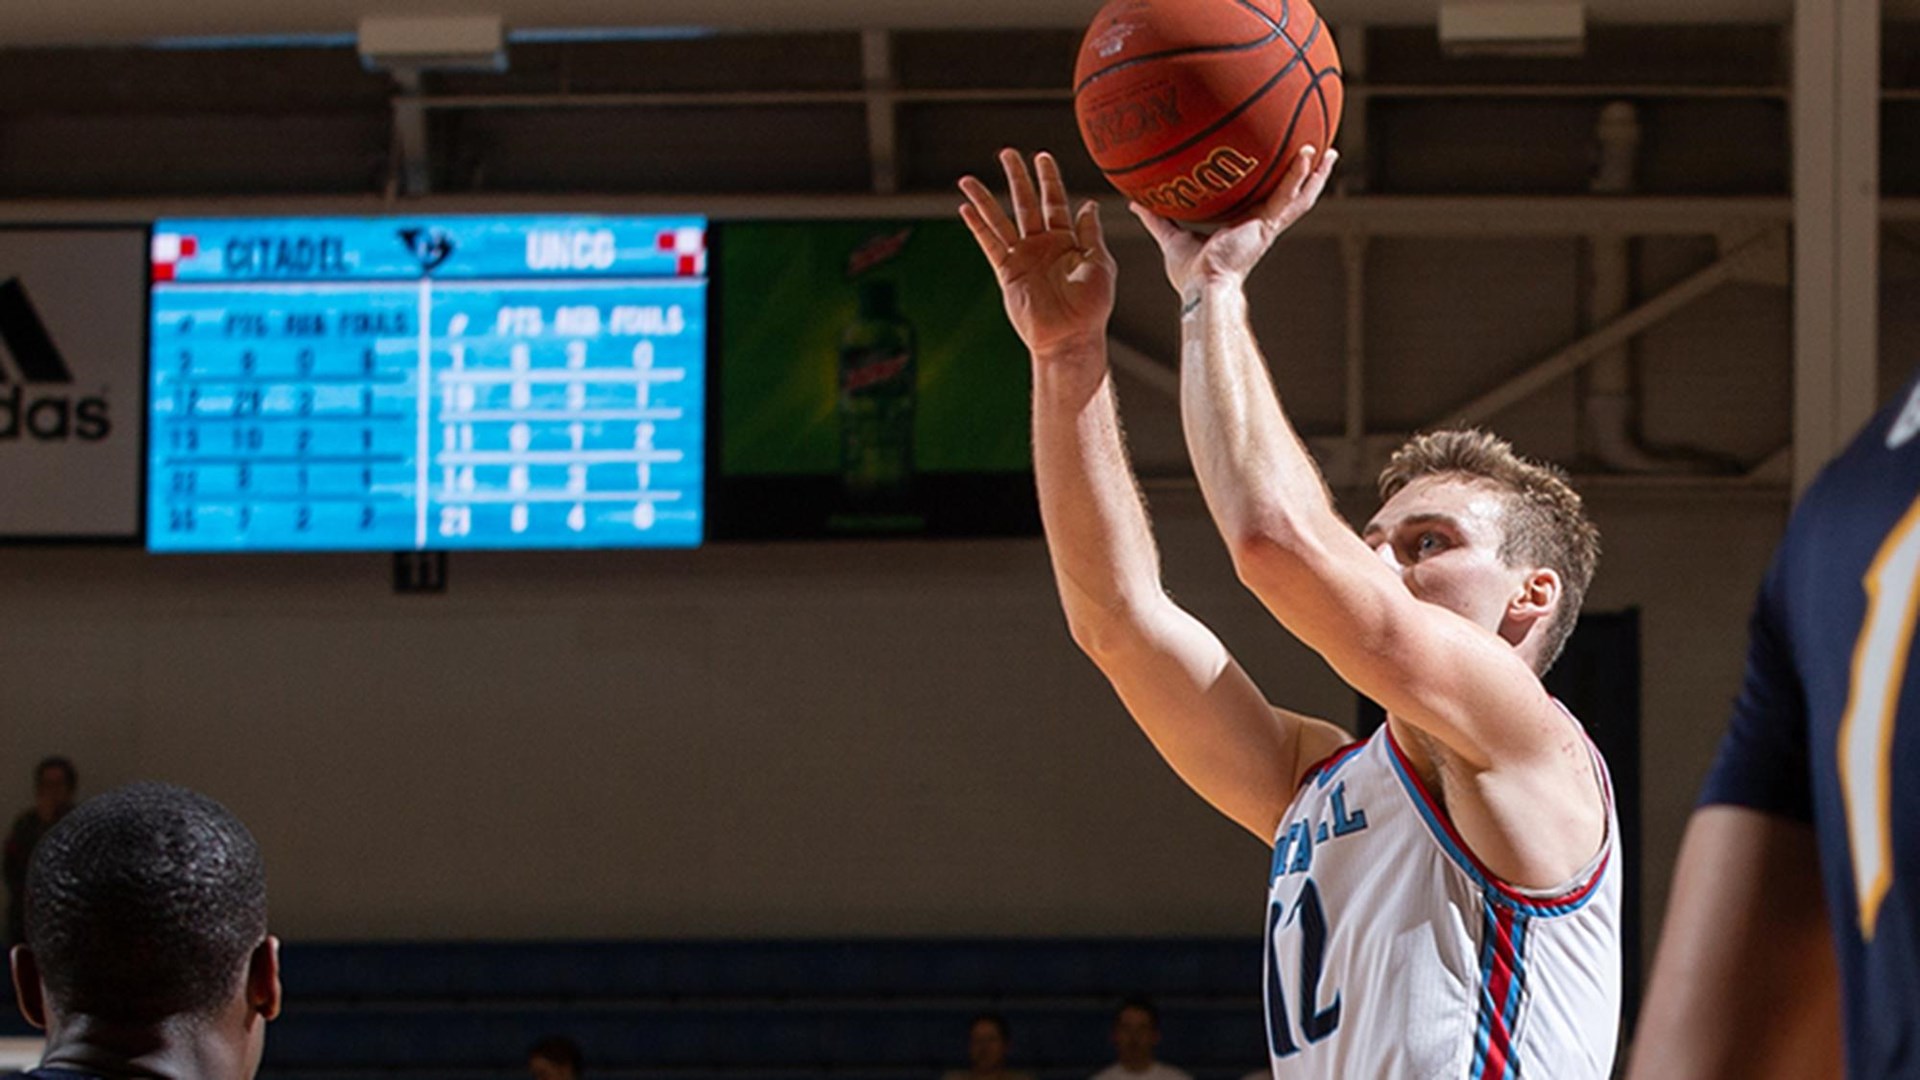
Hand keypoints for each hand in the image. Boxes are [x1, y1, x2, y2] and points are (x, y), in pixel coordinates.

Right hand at [959, 149, 1116, 355]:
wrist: (1071, 337)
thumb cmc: (1091, 306)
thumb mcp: (1099, 264)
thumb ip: (1090, 233)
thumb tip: (1088, 205)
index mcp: (1066, 240)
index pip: (1054, 201)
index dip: (1048, 178)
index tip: (1041, 157)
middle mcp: (1042, 244)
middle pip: (1025, 202)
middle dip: (1016, 177)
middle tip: (1006, 153)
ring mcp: (1023, 257)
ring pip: (1000, 219)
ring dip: (984, 199)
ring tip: (968, 179)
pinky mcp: (1007, 272)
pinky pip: (990, 244)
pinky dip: (977, 227)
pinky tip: (965, 210)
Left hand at [1131, 146, 1337, 295]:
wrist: (1202, 286)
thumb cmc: (1190, 274)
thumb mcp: (1172, 238)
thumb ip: (1157, 219)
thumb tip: (1137, 204)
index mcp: (1245, 228)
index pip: (1266, 203)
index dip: (1275, 188)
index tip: (1280, 172)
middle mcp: (1260, 226)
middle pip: (1291, 197)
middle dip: (1306, 178)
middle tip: (1320, 155)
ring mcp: (1266, 226)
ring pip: (1299, 196)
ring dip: (1314, 175)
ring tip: (1328, 152)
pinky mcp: (1267, 226)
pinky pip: (1287, 196)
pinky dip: (1298, 176)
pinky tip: (1306, 155)